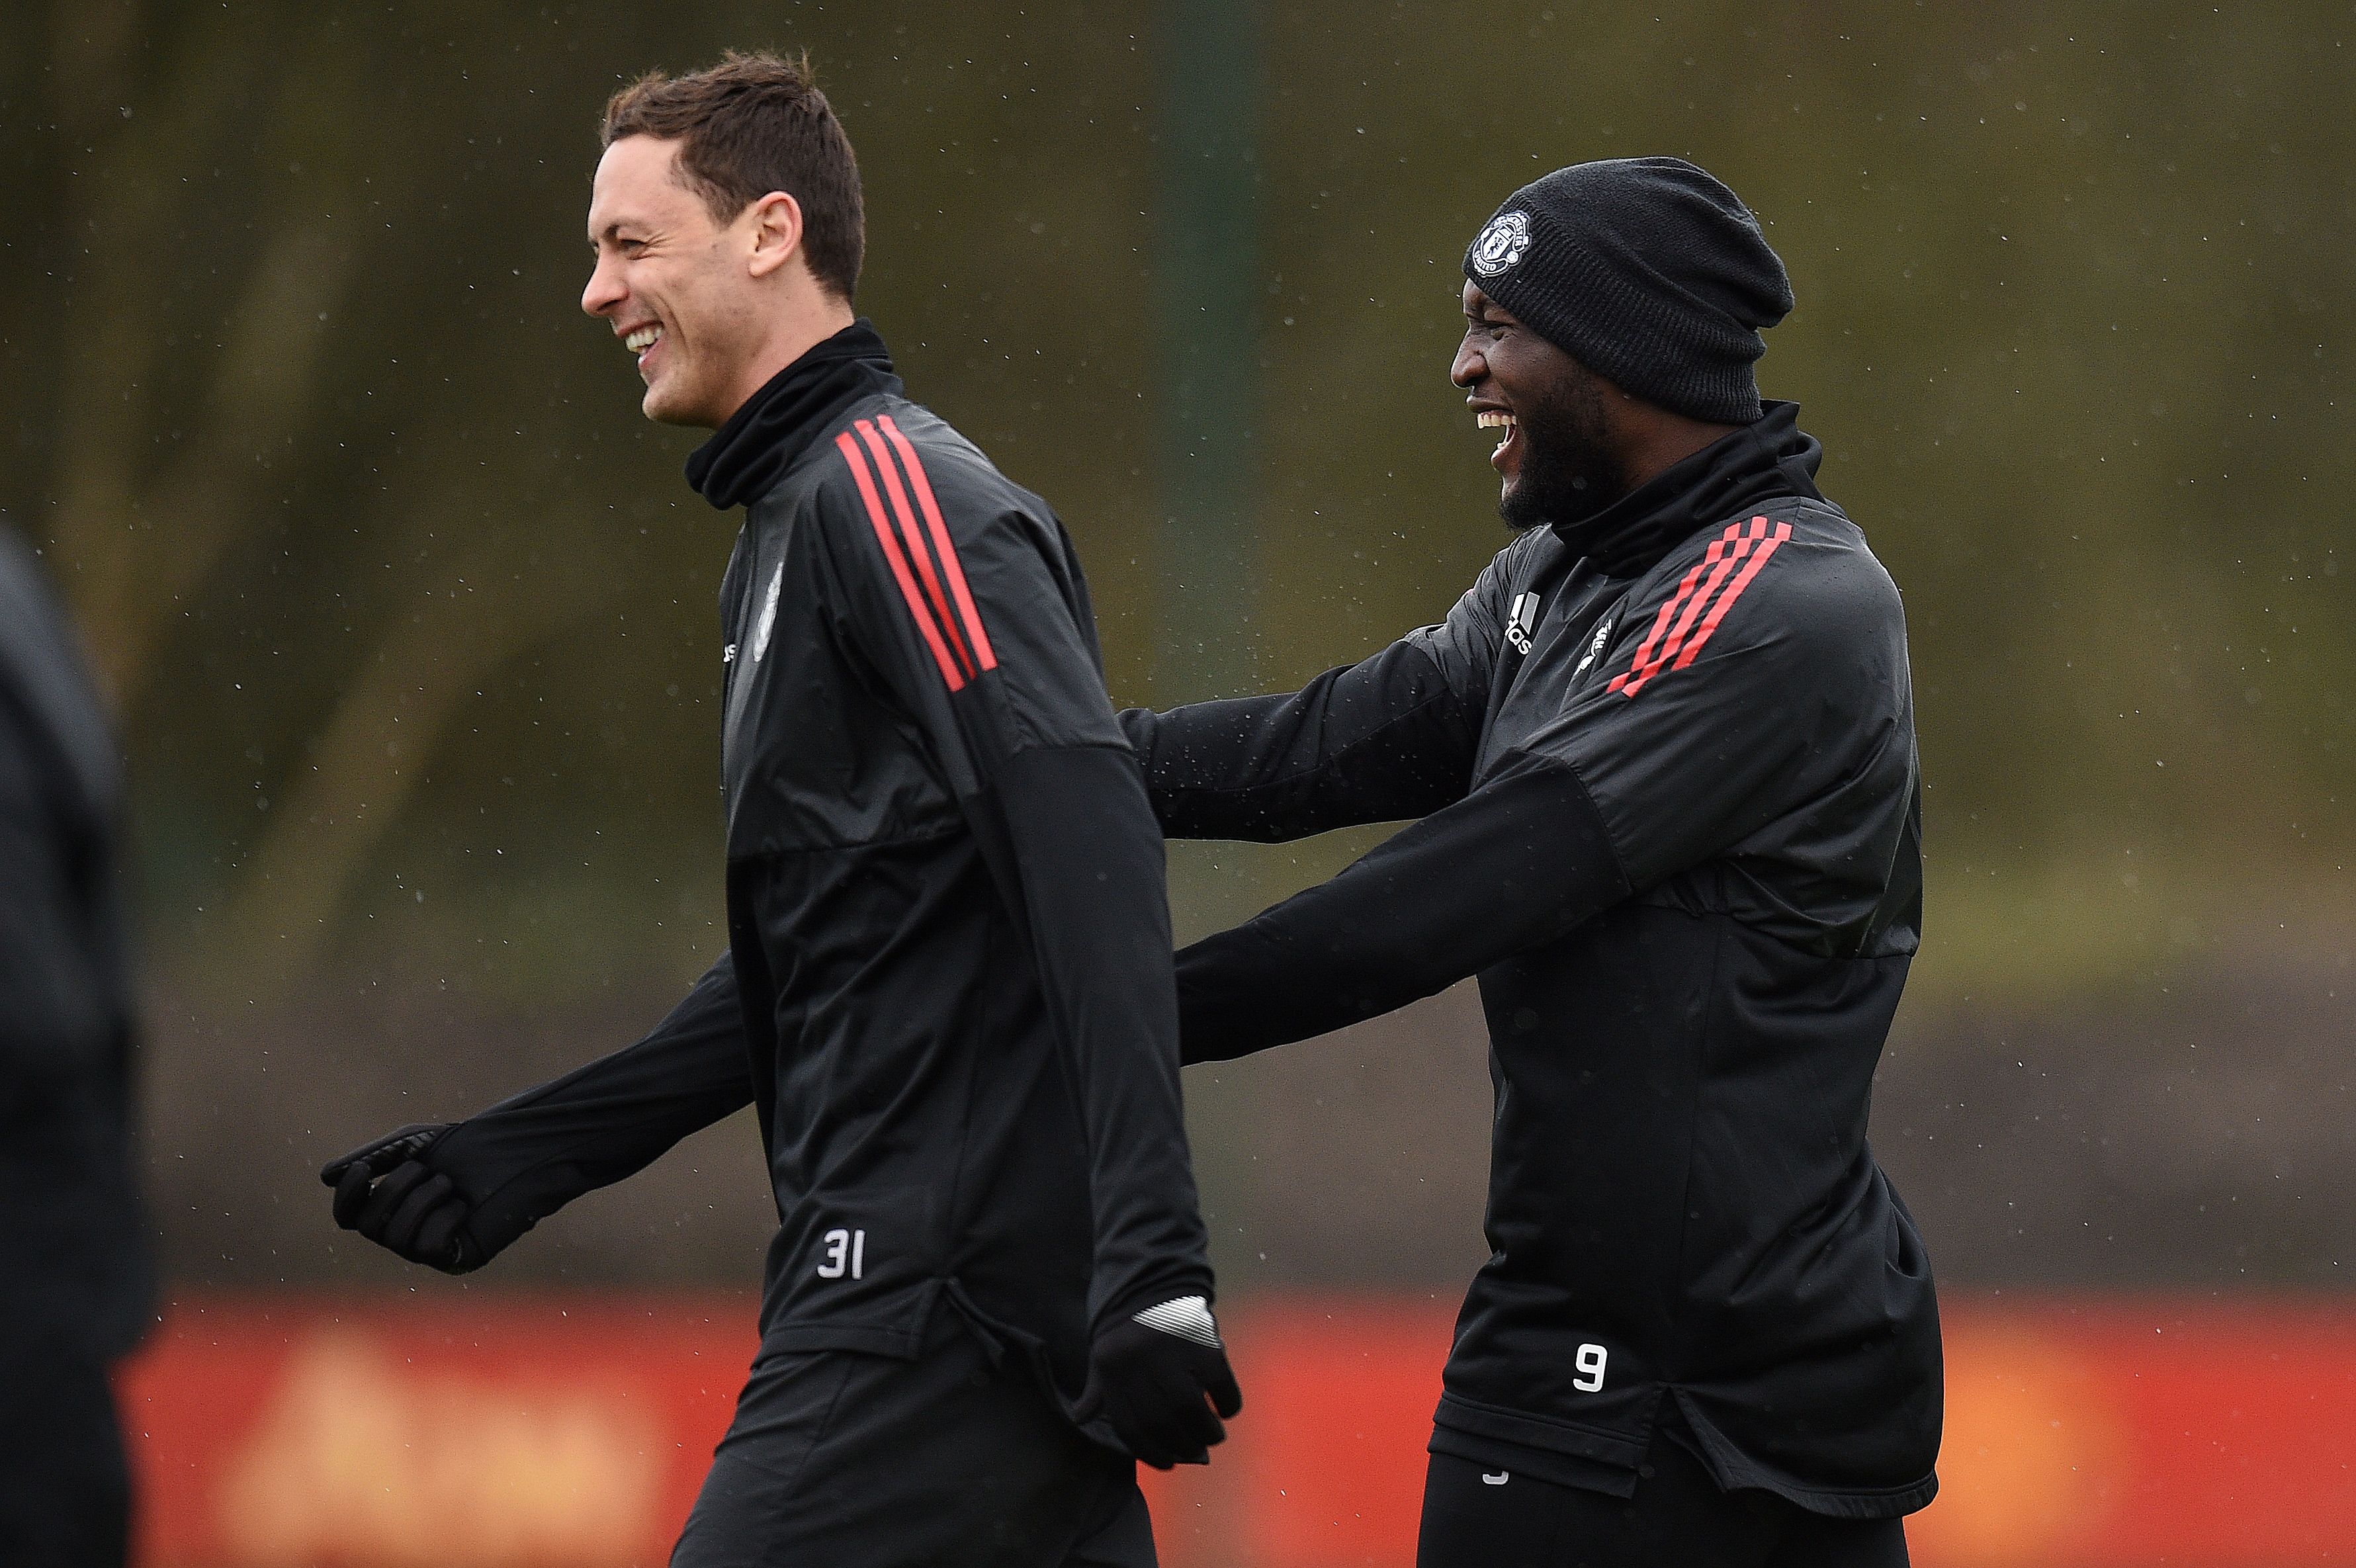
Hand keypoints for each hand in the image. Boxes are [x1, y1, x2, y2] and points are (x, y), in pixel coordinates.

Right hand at [321, 1122, 482, 1273]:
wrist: (515, 1151)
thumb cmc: (466, 1146)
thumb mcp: (413, 1143)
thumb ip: (373, 1157)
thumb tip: (326, 1178)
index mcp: (392, 1206)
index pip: (350, 1217)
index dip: (346, 1199)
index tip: (362, 1171)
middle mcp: (406, 1231)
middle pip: (368, 1226)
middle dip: (394, 1191)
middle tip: (427, 1169)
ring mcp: (430, 1247)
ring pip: (396, 1239)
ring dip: (421, 1202)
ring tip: (448, 1184)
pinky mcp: (457, 1256)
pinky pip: (428, 1248)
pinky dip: (443, 1220)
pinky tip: (463, 1206)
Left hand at [1073, 1296, 1243, 1467]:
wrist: (1153, 1279)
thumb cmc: (1126, 1326)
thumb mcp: (1103, 1354)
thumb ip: (1097, 1389)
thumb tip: (1080, 1418)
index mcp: (1113, 1369)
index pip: (1131, 1426)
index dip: (1151, 1453)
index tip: (1169, 1463)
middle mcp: (1139, 1363)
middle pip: (1162, 1422)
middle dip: (1182, 1445)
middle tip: (1194, 1451)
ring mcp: (1172, 1352)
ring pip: (1191, 1409)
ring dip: (1206, 1432)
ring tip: (1212, 1437)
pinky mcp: (1203, 1342)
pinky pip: (1220, 1384)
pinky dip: (1227, 1404)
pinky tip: (1226, 1410)